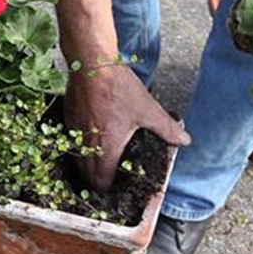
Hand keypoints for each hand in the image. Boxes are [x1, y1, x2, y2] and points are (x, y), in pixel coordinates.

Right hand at [65, 64, 190, 192]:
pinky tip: (88, 141)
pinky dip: (79, 149)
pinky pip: (72, 143)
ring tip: (97, 166)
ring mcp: (75, 132)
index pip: (102, 180)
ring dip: (86, 167)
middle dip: (96, 181)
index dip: (107, 188)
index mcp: (106, 148)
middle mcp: (87, 145)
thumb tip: (183, 141)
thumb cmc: (118, 88)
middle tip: (106, 181)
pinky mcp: (69, 120)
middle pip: (87, 175)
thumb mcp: (148, 109)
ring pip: (78, 160)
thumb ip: (166, 129)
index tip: (113, 189)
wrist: (91, 64)